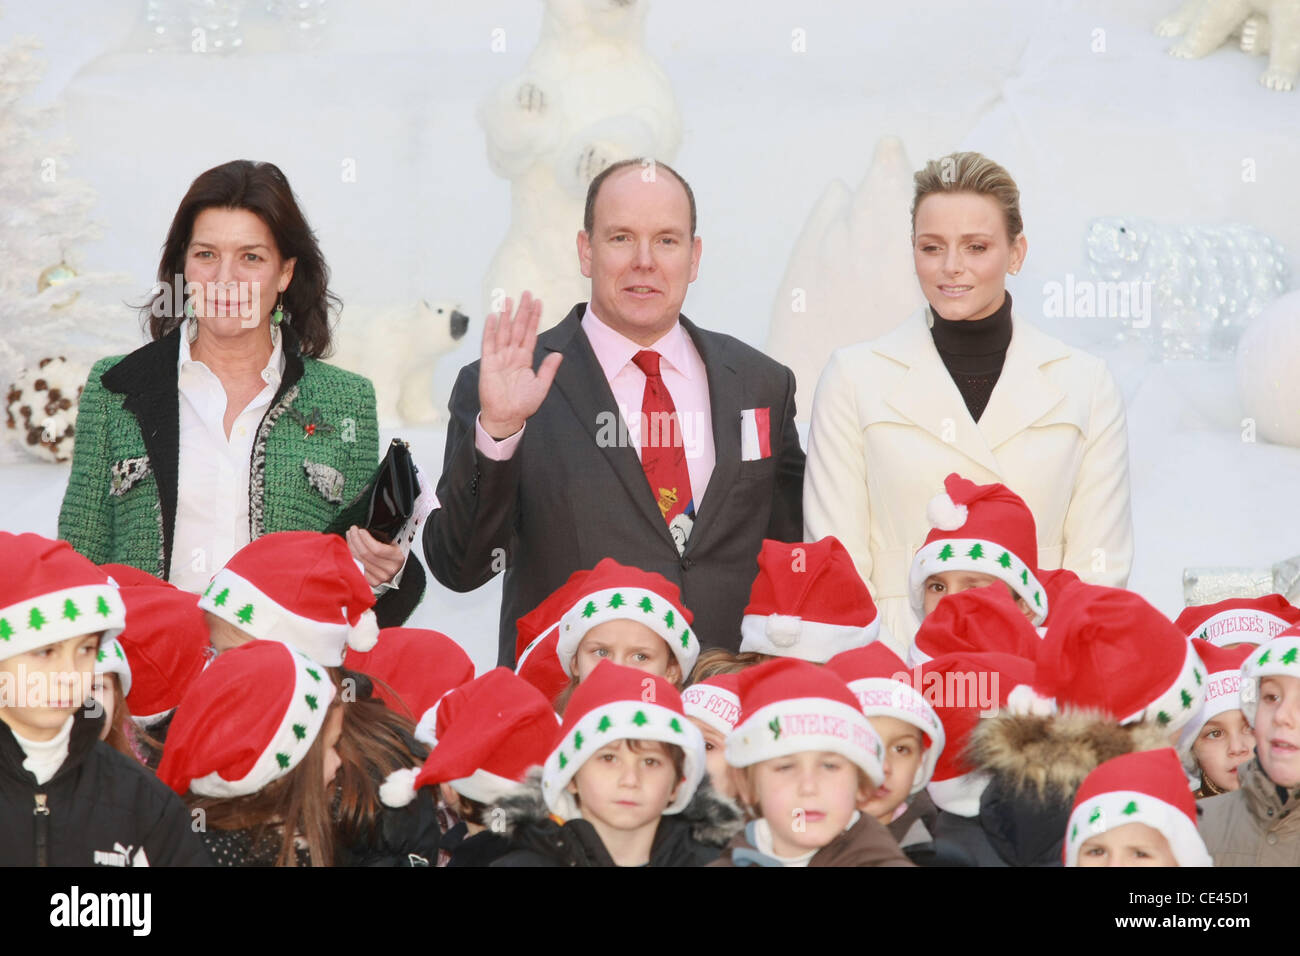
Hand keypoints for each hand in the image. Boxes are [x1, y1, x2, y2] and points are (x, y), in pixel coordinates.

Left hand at [346, 526, 405, 585]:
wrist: (398, 570)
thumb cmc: (394, 553)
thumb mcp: (392, 542)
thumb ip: (379, 537)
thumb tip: (361, 532)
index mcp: (397, 557)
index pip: (377, 549)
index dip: (366, 539)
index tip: (360, 530)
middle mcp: (389, 569)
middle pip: (365, 554)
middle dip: (356, 539)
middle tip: (352, 530)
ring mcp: (381, 577)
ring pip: (359, 560)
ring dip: (352, 546)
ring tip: (350, 536)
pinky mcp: (373, 582)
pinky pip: (358, 567)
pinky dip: (352, 557)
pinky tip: (351, 548)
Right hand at [478, 290, 561, 438]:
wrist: (506, 416)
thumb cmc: (522, 404)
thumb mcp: (541, 386)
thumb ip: (548, 369)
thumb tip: (559, 354)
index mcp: (525, 359)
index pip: (530, 334)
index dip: (534, 318)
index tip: (538, 302)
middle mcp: (512, 355)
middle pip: (517, 328)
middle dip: (522, 311)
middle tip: (526, 293)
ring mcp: (500, 357)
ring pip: (503, 332)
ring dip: (506, 315)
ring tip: (508, 299)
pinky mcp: (488, 363)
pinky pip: (489, 343)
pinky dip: (491, 330)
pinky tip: (493, 317)